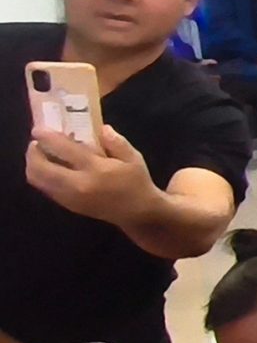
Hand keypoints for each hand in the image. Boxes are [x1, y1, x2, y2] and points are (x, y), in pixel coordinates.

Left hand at [26, 125, 158, 226]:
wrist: (137, 213)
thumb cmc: (136, 182)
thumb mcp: (133, 158)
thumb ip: (116, 142)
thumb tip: (102, 128)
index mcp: (96, 169)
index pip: (64, 149)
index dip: (46, 137)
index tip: (38, 129)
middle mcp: (77, 184)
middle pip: (40, 168)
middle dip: (32, 153)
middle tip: (36, 143)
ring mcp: (70, 197)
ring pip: (37, 180)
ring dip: (33, 165)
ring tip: (40, 155)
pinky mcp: (67, 204)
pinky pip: (45, 188)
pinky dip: (41, 176)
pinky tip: (50, 168)